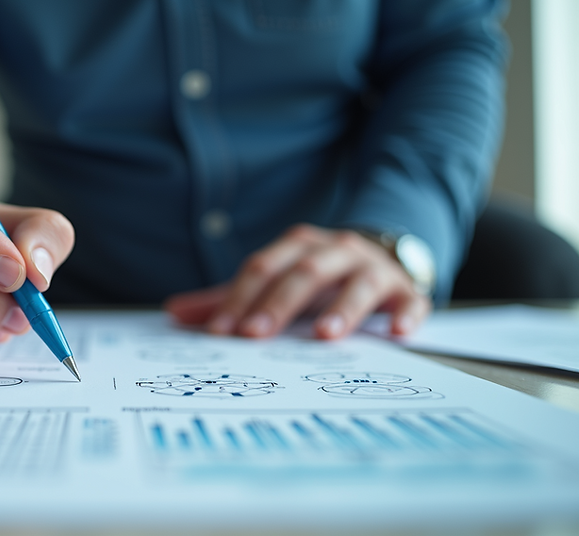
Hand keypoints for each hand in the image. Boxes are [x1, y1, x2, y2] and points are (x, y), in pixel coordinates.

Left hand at [163, 224, 430, 338]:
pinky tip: (398, 333)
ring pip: (358, 283)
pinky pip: (410, 300)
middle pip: (304, 273)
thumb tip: (173, 312)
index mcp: (297, 246)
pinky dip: (406, 313)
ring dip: (342, 307)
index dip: (240, 298)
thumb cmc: (315, 278)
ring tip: (324, 336)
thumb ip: (228, 298)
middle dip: (279, 304)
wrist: (380, 259)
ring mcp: (374, 268)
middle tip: (256, 335)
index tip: (220, 332)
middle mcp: (336, 250)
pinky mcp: (406, 289)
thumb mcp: (273, 281)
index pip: (262, 268)